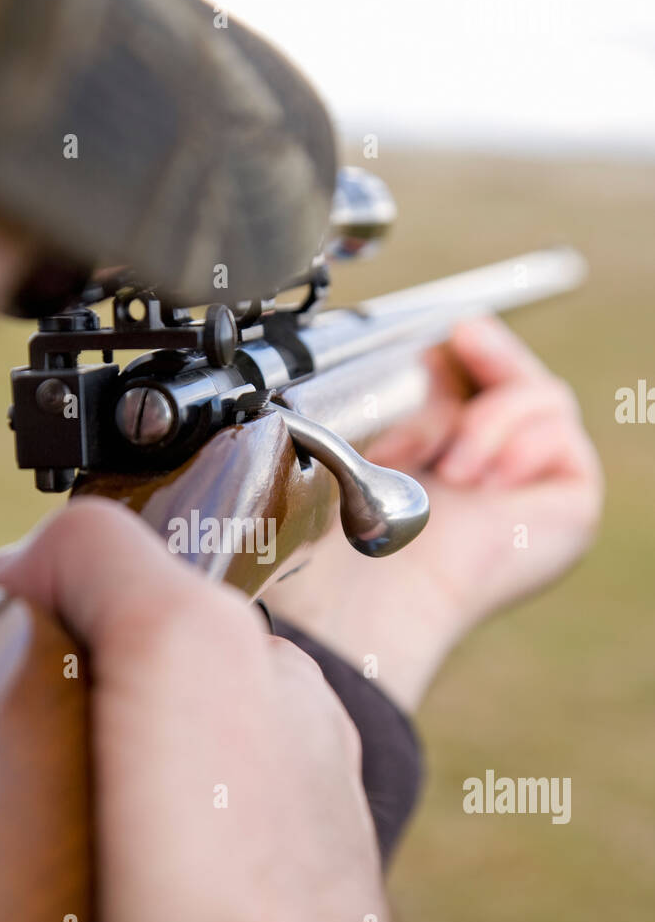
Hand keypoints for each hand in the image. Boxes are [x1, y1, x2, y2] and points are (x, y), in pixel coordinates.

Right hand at [0, 500, 449, 921]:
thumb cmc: (231, 869)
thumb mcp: (174, 646)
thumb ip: (110, 561)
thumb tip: (29, 557)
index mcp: (263, 686)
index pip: (149, 607)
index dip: (63, 608)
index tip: (5, 636)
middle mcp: (252, 769)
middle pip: (110, 705)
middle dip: (41, 716)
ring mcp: (212, 867)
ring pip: (88, 808)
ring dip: (37, 818)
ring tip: (12, 833)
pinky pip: (81, 907)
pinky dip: (46, 908)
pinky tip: (37, 915)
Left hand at [264, 318, 603, 710]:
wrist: (369, 590)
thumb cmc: (349, 530)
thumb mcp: (365, 435)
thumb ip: (409, 385)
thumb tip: (450, 336)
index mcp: (437, 461)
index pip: (471, 378)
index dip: (463, 349)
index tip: (447, 331)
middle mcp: (488, 474)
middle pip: (510, 378)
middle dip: (475, 369)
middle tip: (444, 371)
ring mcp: (533, 489)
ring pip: (539, 394)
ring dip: (485, 419)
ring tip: (447, 467)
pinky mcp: (572, 502)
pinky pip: (561, 425)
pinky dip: (516, 437)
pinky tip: (479, 480)